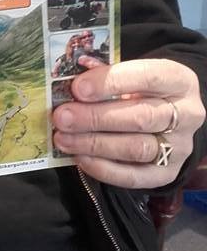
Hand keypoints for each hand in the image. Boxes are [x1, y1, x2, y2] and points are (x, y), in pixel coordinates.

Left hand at [51, 58, 205, 187]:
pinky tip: (80, 158)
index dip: (112, 82)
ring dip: (95, 144)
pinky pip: (135, 177)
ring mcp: (179, 147)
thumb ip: (107, 75)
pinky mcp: (167, 173)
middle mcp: (187, 114)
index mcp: (179, 80)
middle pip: (141, 117)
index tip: (78, 88)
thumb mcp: (132, 73)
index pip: (148, 77)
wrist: (168, 116)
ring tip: (63, 138)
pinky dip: (104, 169)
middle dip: (96, 117)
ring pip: (136, 148)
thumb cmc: (141, 89)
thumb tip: (73, 83)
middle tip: (62, 117)